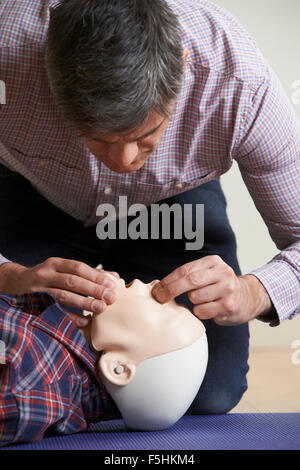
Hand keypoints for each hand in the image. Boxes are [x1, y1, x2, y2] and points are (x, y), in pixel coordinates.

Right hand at [0, 258, 119, 326]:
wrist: (14, 284)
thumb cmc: (47, 277)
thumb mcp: (62, 270)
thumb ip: (87, 274)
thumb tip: (115, 277)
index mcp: (55, 264)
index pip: (78, 267)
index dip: (95, 275)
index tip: (112, 283)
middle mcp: (45, 275)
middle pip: (72, 281)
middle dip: (93, 290)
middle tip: (110, 297)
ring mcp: (38, 291)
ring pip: (62, 296)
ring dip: (84, 303)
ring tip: (101, 308)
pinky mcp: (35, 306)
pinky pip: (55, 313)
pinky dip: (70, 317)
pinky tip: (85, 321)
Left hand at [151, 255, 272, 324]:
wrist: (248, 298)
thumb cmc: (219, 286)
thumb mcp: (208, 273)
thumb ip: (190, 275)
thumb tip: (160, 286)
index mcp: (213, 262)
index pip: (185, 269)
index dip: (168, 280)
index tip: (157, 289)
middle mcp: (222, 272)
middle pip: (190, 281)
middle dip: (171, 290)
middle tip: (160, 298)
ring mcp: (227, 289)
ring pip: (195, 297)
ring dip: (192, 302)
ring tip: (201, 301)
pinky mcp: (229, 306)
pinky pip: (203, 311)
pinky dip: (200, 312)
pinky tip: (210, 309)